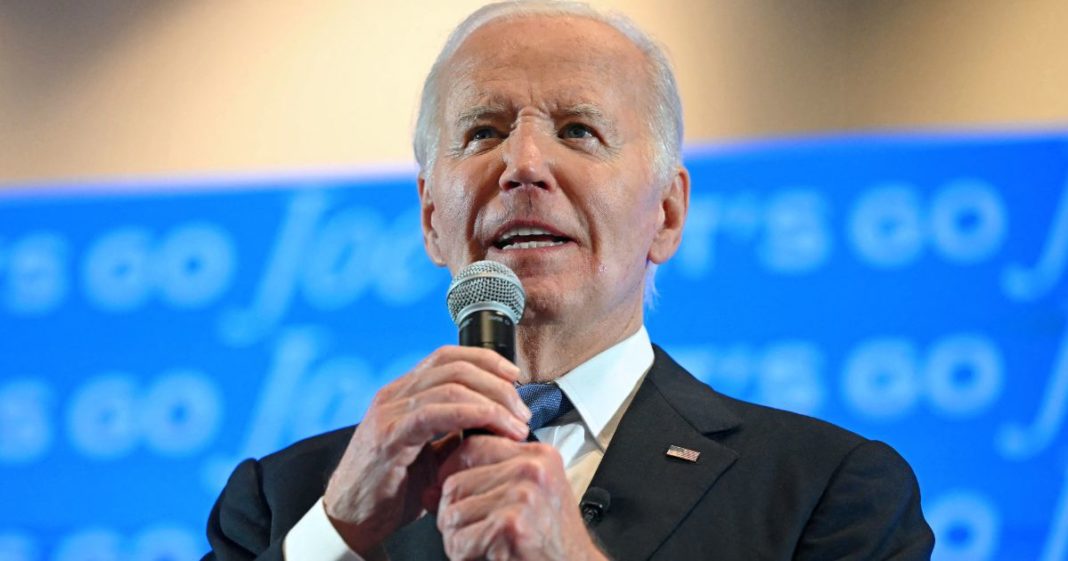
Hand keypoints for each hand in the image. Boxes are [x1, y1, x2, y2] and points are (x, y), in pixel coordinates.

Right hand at [322, 346, 531, 555]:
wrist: (351, 518)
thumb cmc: (392, 488)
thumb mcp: (430, 453)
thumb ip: (454, 431)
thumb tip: (495, 419)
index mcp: (403, 393)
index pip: (447, 356)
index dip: (485, 359)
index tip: (515, 376)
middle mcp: (394, 395)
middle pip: (454, 367)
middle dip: (497, 384)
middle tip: (522, 412)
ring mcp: (389, 413)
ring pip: (450, 386)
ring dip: (492, 402)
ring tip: (515, 425)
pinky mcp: (389, 436)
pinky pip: (435, 413)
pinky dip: (471, 414)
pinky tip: (492, 426)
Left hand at [435, 436, 608, 560]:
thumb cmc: (553, 540)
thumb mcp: (524, 500)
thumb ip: (480, 486)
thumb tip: (429, 491)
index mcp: (538, 456)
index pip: (473, 446)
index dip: (451, 469)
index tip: (451, 488)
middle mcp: (532, 470)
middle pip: (455, 482)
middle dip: (453, 513)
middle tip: (474, 532)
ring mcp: (522, 496)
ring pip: (452, 512)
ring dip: (457, 538)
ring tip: (482, 546)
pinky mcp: (511, 525)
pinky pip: (460, 539)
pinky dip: (464, 555)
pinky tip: (487, 557)